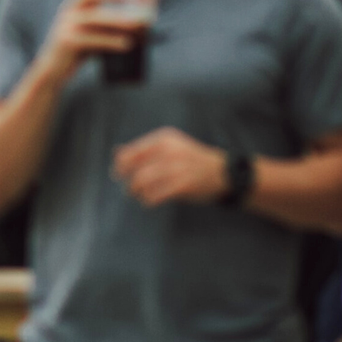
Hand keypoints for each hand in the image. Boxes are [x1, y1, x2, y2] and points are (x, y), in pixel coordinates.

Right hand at [37, 0, 143, 78]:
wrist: (52, 70)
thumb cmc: (78, 49)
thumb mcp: (92, 29)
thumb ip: (109, 20)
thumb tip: (143, 17)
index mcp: (76, 2)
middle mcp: (69, 9)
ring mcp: (67, 25)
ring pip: (96, 17)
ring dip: (121, 18)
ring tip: (143, 22)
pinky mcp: (67, 42)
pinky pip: (92, 39)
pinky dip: (112, 40)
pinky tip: (128, 44)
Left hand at [112, 127, 229, 206]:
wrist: (225, 173)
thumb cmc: (192, 161)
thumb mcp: (171, 147)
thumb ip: (145, 149)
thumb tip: (116, 152)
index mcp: (164, 139)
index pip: (131, 152)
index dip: (121, 165)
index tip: (118, 174)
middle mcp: (168, 151)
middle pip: (135, 168)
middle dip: (127, 180)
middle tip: (128, 189)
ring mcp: (176, 167)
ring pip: (142, 181)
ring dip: (135, 191)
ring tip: (137, 195)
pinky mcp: (182, 184)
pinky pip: (156, 194)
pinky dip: (148, 199)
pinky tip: (149, 201)